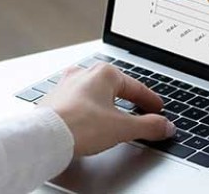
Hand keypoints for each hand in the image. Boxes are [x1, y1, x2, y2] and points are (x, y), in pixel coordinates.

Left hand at [39, 62, 175, 155]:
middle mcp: (84, 73)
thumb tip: (163, 126)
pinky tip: (92, 122)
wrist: (44, 137)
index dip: (150, 100)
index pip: (136, 87)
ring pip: (96, 93)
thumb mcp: (122, 128)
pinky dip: (90, 110)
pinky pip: (80, 102)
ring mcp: (68, 85)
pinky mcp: (55, 98)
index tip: (157, 109)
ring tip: (116, 119)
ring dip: (108, 105)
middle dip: (129, 101)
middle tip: (140, 112)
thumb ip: (148, 126)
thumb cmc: (78, 126)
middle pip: (115, 88)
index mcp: (104, 73)